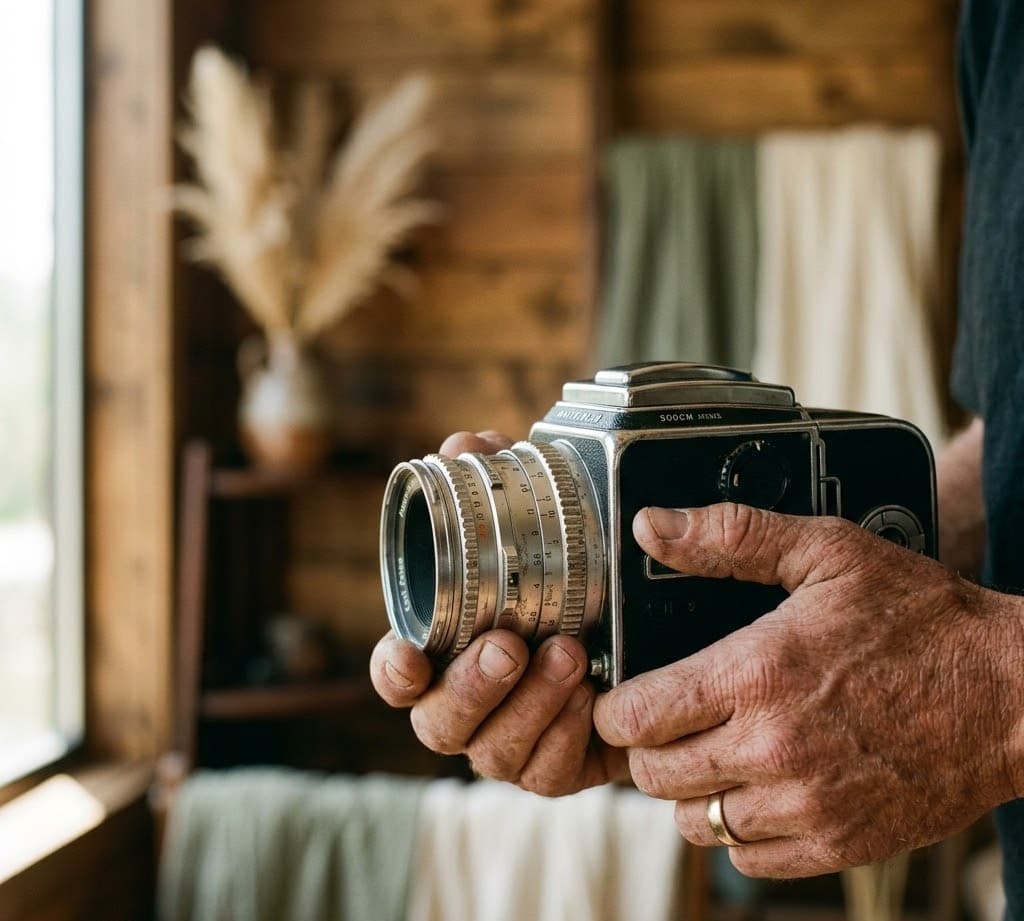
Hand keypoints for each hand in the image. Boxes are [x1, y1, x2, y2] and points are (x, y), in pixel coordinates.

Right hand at [370, 430, 628, 794]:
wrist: (637, 637)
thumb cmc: (564, 584)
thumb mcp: (538, 527)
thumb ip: (496, 485)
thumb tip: (466, 444)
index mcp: (448, 654)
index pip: (399, 675)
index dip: (393, 670)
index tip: (406, 651)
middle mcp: (468, 705)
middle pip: (439, 723)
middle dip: (471, 687)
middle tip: (507, 644)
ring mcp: (509, 742)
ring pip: (494, 752)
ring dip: (528, 705)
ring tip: (570, 654)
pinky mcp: (556, 768)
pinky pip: (548, 774)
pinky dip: (565, 736)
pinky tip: (592, 697)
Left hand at [593, 503, 1023, 877]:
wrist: (1013, 693)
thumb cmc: (923, 619)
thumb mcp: (828, 552)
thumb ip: (732, 536)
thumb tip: (653, 526)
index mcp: (757, 674)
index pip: (636, 717)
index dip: (617, 707)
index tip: (627, 696)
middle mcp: (772, 748)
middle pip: (653, 775)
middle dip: (644, 748)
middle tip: (666, 722)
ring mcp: (806, 804)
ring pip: (695, 822)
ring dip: (687, 791)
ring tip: (710, 753)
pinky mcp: (839, 843)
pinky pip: (750, 860)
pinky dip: (738, 830)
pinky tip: (755, 789)